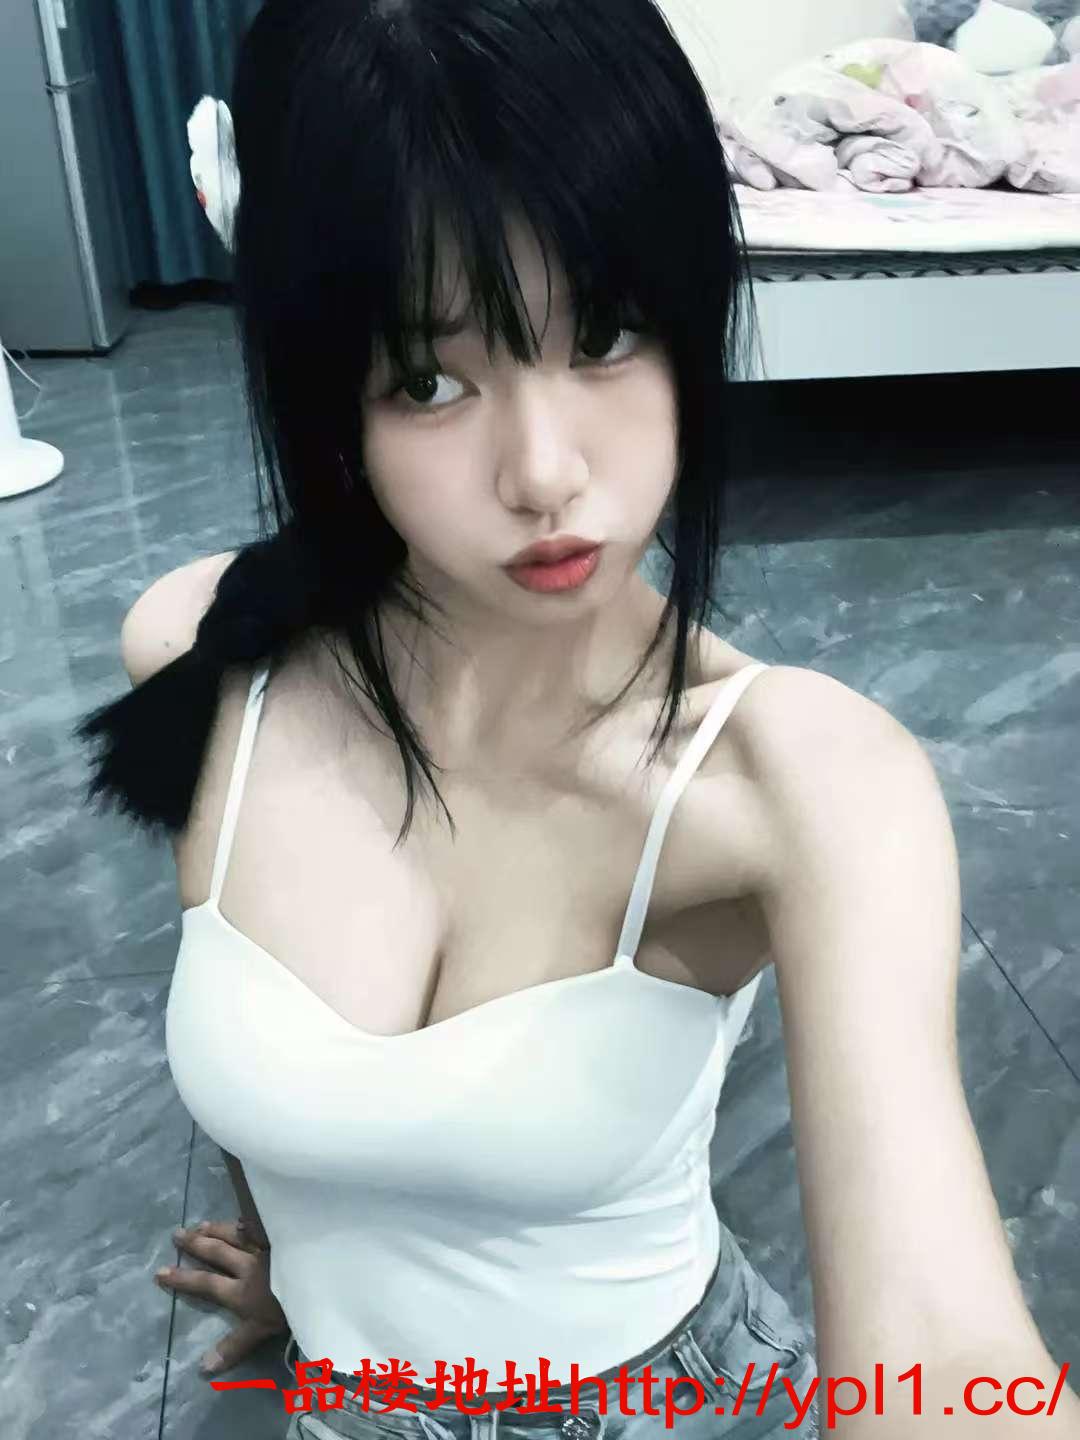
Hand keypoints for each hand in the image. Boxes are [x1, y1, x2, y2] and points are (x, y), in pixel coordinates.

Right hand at [154, 1218, 287, 1374]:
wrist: (322, 1280)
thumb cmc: (292, 1309)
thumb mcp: (262, 1332)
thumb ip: (232, 1346)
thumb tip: (203, 1368)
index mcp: (241, 1290)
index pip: (206, 1284)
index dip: (182, 1279)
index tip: (159, 1272)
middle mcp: (249, 1264)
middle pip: (217, 1252)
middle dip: (195, 1244)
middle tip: (176, 1234)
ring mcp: (266, 1246)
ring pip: (236, 1234)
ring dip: (216, 1229)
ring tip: (200, 1224)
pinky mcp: (283, 1234)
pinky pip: (261, 1224)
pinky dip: (248, 1219)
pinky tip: (241, 1216)